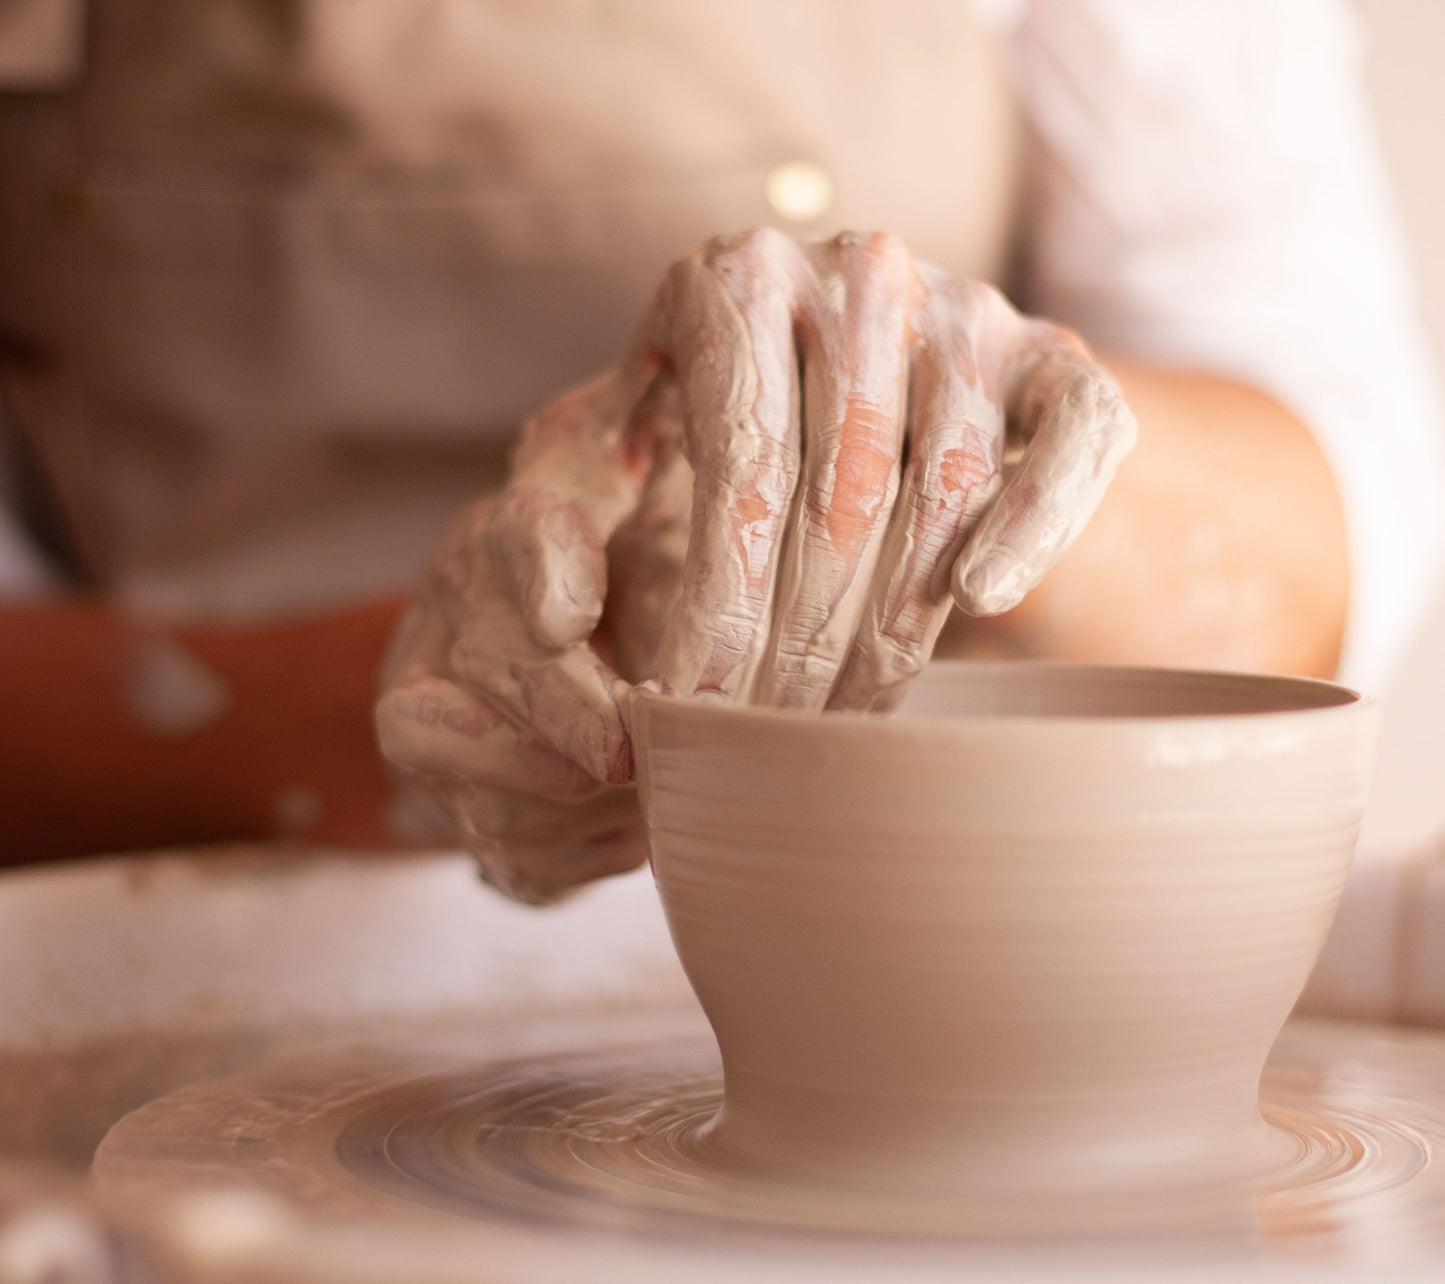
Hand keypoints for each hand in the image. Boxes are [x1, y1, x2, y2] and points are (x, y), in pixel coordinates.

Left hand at [376, 229, 1135, 899]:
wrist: (849, 354)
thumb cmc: (703, 413)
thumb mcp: (614, 436)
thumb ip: (572, 494)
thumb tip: (554, 623)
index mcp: (736, 280)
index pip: (739, 469)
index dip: (721, 611)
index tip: (697, 716)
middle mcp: (856, 273)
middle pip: (843, 492)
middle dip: (801, 644)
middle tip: (769, 744)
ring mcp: (966, 306)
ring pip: (946, 485)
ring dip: (898, 624)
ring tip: (846, 724)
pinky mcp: (1051, 352)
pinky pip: (1074, 438)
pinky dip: (1039, 523)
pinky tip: (985, 602)